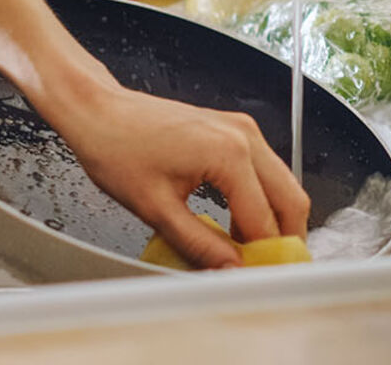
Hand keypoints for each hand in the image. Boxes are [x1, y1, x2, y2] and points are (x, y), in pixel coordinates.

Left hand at [43, 82, 310, 268]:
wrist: (99, 111)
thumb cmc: (117, 148)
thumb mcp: (157, 210)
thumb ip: (200, 245)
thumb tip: (230, 270)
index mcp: (229, 155)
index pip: (265, 221)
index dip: (264, 258)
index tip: (256, 280)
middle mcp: (244, 137)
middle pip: (291, 200)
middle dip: (282, 240)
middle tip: (263, 269)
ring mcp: (242, 129)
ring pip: (282, 185)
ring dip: (271, 220)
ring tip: (245, 251)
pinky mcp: (234, 130)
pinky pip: (264, 171)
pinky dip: (259, 200)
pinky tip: (236, 223)